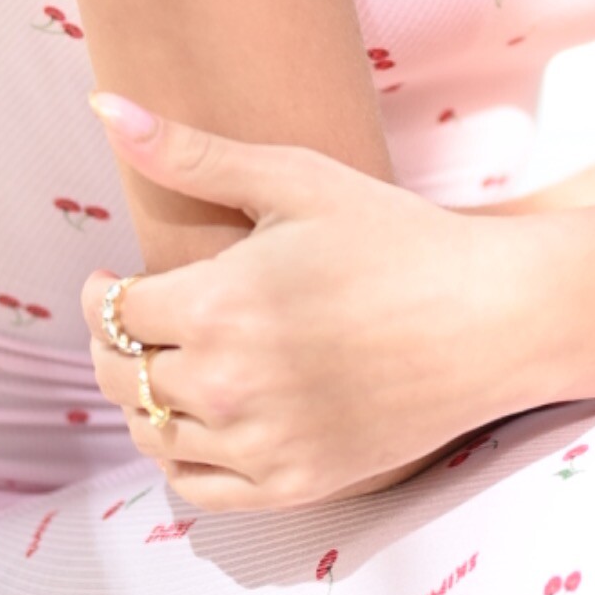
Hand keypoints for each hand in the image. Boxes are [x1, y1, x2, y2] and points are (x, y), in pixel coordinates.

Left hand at [78, 94, 521, 511]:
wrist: (492, 318)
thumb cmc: (398, 238)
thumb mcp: (296, 179)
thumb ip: (192, 154)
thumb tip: (106, 107)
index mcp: (218, 307)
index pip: (112, 314)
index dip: (103, 293)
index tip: (115, 280)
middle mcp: (228, 385)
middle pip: (119, 378)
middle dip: (113, 346)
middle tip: (136, 323)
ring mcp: (261, 444)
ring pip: (150, 435)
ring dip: (142, 399)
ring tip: (167, 366)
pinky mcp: (295, 484)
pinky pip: (199, 487)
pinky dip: (180, 457)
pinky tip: (198, 422)